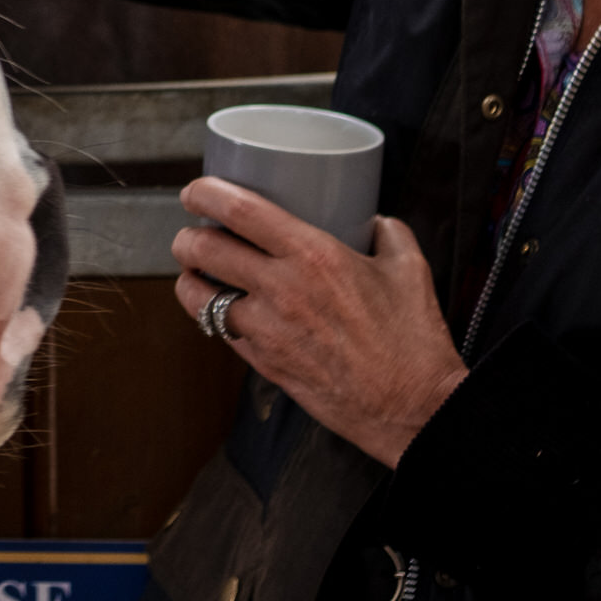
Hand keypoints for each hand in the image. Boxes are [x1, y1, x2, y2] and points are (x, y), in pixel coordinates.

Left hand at [173, 181, 465, 468]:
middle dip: (186, 238)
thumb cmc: (414, 343)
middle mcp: (283, 290)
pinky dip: (213, 316)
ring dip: (190, 280)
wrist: (412, 409)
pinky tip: (220, 309)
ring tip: (194, 272)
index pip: (241, 211)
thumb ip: (389, 234)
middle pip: (206, 250)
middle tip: (189, 234)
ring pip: (201, 296)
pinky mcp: (265, 365)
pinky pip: (222, 332)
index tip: (197, 191)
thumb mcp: (410, 270)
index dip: (207, 194)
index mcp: (315, 256)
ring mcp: (269, 331)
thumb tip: (373, 221)